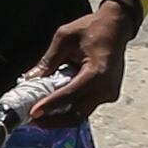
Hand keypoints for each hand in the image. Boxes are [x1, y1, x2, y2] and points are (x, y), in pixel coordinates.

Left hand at [25, 0, 131, 127]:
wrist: (116, 26)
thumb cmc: (92, 28)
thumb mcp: (65, 38)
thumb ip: (49, 60)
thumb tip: (31, 78)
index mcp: (97, 73)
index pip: (70, 95)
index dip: (49, 106)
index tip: (32, 113)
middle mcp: (106, 88)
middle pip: (76, 115)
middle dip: (53, 121)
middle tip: (33, 120)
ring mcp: (109, 94)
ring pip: (81, 114)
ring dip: (60, 116)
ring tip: (40, 113)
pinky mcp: (108, 95)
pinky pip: (86, 106)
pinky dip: (70, 107)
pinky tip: (55, 104)